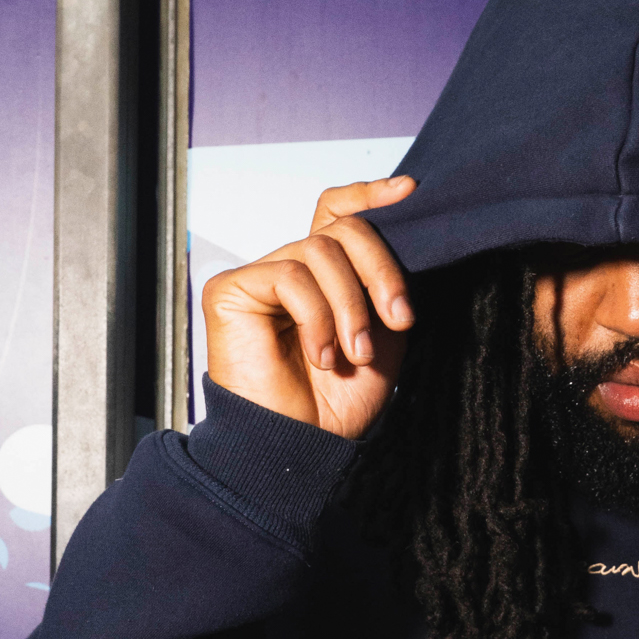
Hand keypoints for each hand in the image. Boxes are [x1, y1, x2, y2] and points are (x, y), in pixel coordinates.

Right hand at [202, 176, 415, 439]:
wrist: (306, 447)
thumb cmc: (340, 402)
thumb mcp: (385, 332)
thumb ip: (388, 281)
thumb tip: (408, 225)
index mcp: (326, 277)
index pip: (339, 212)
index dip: (370, 194)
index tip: (408, 191)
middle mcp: (291, 269)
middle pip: (342, 228)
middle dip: (380, 271)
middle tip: (398, 320)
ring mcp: (260, 277)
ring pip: (320, 250)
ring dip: (350, 307)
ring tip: (354, 354)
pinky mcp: (231, 289)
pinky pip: (289, 275)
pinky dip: (316, 317)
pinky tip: (319, 355)